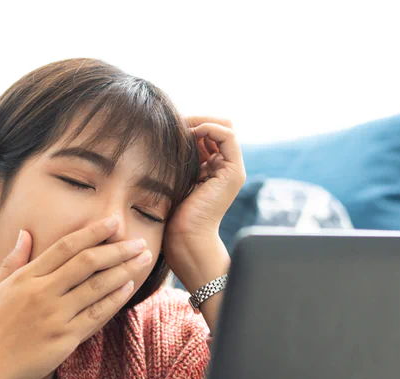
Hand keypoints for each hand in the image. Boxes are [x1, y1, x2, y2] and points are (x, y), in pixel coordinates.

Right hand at [0, 218, 152, 378]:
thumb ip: (13, 261)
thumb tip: (25, 233)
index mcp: (26, 278)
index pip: (66, 247)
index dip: (93, 232)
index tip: (114, 222)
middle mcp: (42, 293)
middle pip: (88, 262)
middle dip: (117, 249)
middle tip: (139, 241)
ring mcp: (55, 316)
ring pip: (97, 287)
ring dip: (124, 270)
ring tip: (143, 259)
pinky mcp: (64, 340)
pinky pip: (96, 316)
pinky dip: (114, 300)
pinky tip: (129, 288)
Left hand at [164, 116, 244, 291]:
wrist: (185, 238)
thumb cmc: (173, 214)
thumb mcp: (174, 177)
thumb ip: (179, 158)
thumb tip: (166, 134)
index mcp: (214, 168)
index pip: (209, 131)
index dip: (193, 122)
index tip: (170, 124)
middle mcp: (227, 167)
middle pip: (219, 125)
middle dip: (198, 118)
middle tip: (175, 121)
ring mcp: (233, 169)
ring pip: (223, 126)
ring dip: (200, 121)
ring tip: (179, 126)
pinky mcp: (233, 172)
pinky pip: (226, 136)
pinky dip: (208, 128)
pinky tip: (189, 134)